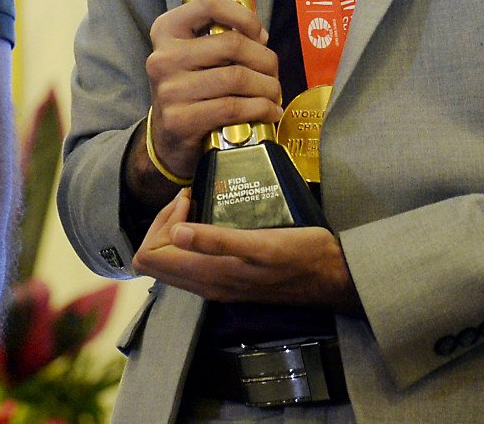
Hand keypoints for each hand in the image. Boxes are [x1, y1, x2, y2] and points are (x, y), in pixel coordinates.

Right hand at [128, 0, 283, 202]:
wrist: (167, 140)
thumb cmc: (190, 91)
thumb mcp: (194, 56)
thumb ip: (220, 38)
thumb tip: (260, 36)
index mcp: (167, 31)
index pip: (210, 4)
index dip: (244, 16)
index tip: (261, 35)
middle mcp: (163, 57)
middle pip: (232, 44)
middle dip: (265, 59)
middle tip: (274, 73)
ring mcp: (170, 90)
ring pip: (237, 77)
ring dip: (267, 87)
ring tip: (274, 94)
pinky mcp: (180, 120)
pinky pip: (234, 107)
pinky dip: (261, 109)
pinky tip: (269, 112)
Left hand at [134, 191, 361, 313]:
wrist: (333, 277)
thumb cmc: (302, 256)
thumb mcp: (261, 245)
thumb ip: (218, 241)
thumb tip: (178, 232)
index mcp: (207, 277)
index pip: (150, 257)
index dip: (160, 224)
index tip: (188, 200)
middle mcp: (206, 285)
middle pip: (155, 259)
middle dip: (164, 224)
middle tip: (192, 199)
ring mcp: (218, 284)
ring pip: (172, 261)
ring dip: (177, 229)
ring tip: (201, 204)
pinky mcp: (231, 279)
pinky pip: (193, 261)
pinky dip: (192, 238)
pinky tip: (213, 218)